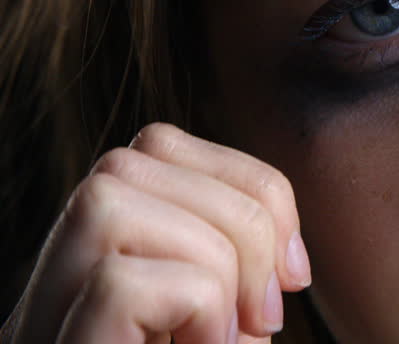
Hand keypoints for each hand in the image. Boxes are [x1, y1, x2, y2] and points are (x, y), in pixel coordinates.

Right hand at [2, 123, 311, 342]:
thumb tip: (284, 238)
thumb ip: (236, 265)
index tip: (291, 274)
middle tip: (266, 314)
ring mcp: (36, 321)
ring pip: (110, 197)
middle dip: (243, 218)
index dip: (249, 185)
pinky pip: (119, 282)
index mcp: (91, 262)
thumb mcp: (228, 323)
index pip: (158, 146)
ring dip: (214, 263)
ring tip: (228, 338)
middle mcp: (46, 286)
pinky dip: (195, 308)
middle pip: (136, 152)